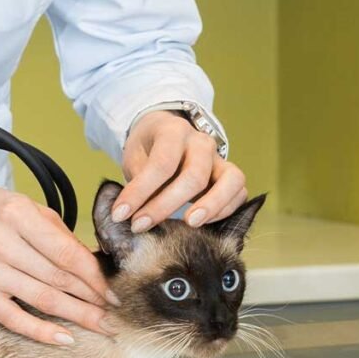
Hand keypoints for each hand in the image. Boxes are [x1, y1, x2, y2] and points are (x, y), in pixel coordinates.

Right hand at [0, 185, 117, 344]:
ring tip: (100, 326)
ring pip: (41, 299)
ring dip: (75, 315)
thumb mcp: (26, 206)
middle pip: (57, 278)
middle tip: (114, 314)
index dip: (94, 276)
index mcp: (17, 215)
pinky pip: (12, 318)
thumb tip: (94, 267)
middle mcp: (0, 243)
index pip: (65, 252)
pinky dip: (39, 331)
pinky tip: (64, 338)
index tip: (113, 292)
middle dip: (91, 299)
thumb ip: (59, 233)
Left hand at [114, 111, 247, 231]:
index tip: (120, 214)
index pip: (161, 164)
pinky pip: (239, 192)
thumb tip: (125, 215)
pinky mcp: (231, 175)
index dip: (140, 192)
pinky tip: (202, 224)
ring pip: (230, 180)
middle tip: (140, 225)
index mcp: (172, 131)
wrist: (165, 137)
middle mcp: (201, 142)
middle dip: (165, 205)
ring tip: (189, 224)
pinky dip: (224, 210)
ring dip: (210, 206)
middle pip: (194, 176)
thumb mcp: (134, 160)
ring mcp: (220, 158)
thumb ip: (135, 183)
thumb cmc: (147, 152)